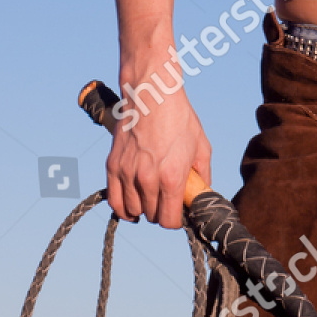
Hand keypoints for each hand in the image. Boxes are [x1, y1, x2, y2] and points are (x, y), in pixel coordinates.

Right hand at [106, 85, 210, 228]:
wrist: (151, 95)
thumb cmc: (179, 118)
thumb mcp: (201, 146)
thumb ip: (203, 175)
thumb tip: (202, 194)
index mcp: (172, 176)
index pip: (168, 221)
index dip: (176, 221)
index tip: (179, 213)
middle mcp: (147, 179)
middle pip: (152, 216)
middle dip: (161, 212)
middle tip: (167, 199)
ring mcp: (127, 174)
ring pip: (133, 211)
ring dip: (143, 208)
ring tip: (151, 197)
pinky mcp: (112, 167)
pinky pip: (114, 201)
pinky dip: (123, 207)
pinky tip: (132, 204)